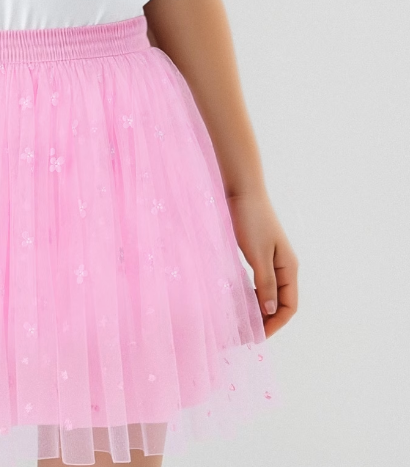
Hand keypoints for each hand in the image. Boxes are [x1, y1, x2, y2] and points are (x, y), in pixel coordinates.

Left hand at [226, 189, 297, 337]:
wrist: (242, 190)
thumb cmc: (251, 220)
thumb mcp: (258, 254)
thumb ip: (265, 283)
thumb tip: (271, 311)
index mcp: (289, 267)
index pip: (289, 306)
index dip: (275, 324)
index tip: (256, 337)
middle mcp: (284, 266)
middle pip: (280, 302)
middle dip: (266, 320)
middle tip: (245, 334)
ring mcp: (272, 259)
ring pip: (269, 292)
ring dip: (258, 308)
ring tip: (241, 321)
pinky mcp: (258, 252)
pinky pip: (259, 281)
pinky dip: (251, 294)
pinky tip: (238, 298)